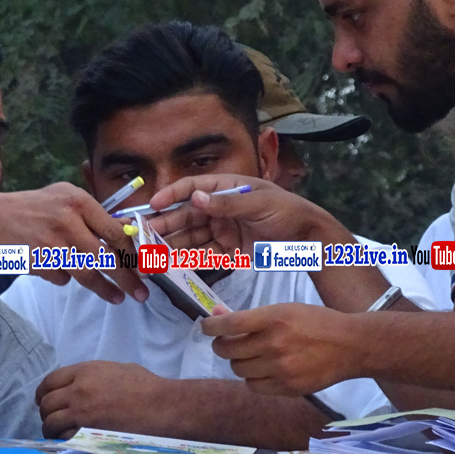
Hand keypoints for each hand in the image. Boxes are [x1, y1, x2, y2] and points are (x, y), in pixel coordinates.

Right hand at [0, 183, 145, 303]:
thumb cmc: (32, 207)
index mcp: (78, 201)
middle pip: (107, 256)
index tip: (144, 266)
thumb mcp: (64, 197)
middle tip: (141, 293)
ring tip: (118, 297)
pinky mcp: (38, 262)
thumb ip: (93, 214)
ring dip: (105, 289)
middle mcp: (67, 220)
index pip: (116, 231)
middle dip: (128, 278)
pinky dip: (64, 278)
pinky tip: (56, 269)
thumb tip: (126, 235)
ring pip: (87, 273)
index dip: (133, 253)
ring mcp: (52, 243)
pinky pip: (62, 278)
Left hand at [35, 361, 166, 438]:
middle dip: (45, 411)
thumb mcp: (117, 368)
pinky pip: (63, 436)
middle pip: (47, 402)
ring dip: (50, 427)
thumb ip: (96, 374)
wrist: (159, 405)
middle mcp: (78, 390)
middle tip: (50, 417)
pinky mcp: (87, 431)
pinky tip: (67, 440)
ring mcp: (81, 412)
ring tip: (54, 432)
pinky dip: (62, 439)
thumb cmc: (145, 385)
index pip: (50, 381)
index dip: (43, 392)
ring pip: (50, 421)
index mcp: (85, 371)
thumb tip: (87, 382)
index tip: (43, 400)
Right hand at [145, 175, 352, 254]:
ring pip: (191, 237)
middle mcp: (220, 208)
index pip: (192, 187)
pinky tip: (173, 266)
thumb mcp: (259, 203)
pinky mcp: (228, 251)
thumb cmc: (286, 211)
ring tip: (153, 254)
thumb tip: (195, 198)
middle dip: (166, 225)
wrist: (309, 239)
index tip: (153, 205)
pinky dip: (189, 260)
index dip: (171, 194)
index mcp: (226, 188)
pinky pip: (204, 255)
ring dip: (172, 244)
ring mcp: (223, 230)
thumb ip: (227, 203)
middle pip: (186, 215)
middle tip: (145, 235)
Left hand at [200, 303, 359, 395]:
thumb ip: (252, 316)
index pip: (229, 325)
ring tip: (249, 355)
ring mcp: (281, 369)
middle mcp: (275, 344)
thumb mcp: (285, 309)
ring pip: (239, 370)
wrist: (350, 346)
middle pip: (229, 350)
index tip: (205, 327)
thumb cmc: (317, 322)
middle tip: (227, 342)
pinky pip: (254, 387)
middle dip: (222, 345)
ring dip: (238, 362)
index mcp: (274, 318)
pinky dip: (253, 379)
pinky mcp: (288, 388)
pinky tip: (263, 370)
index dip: (211, 327)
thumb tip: (218, 316)